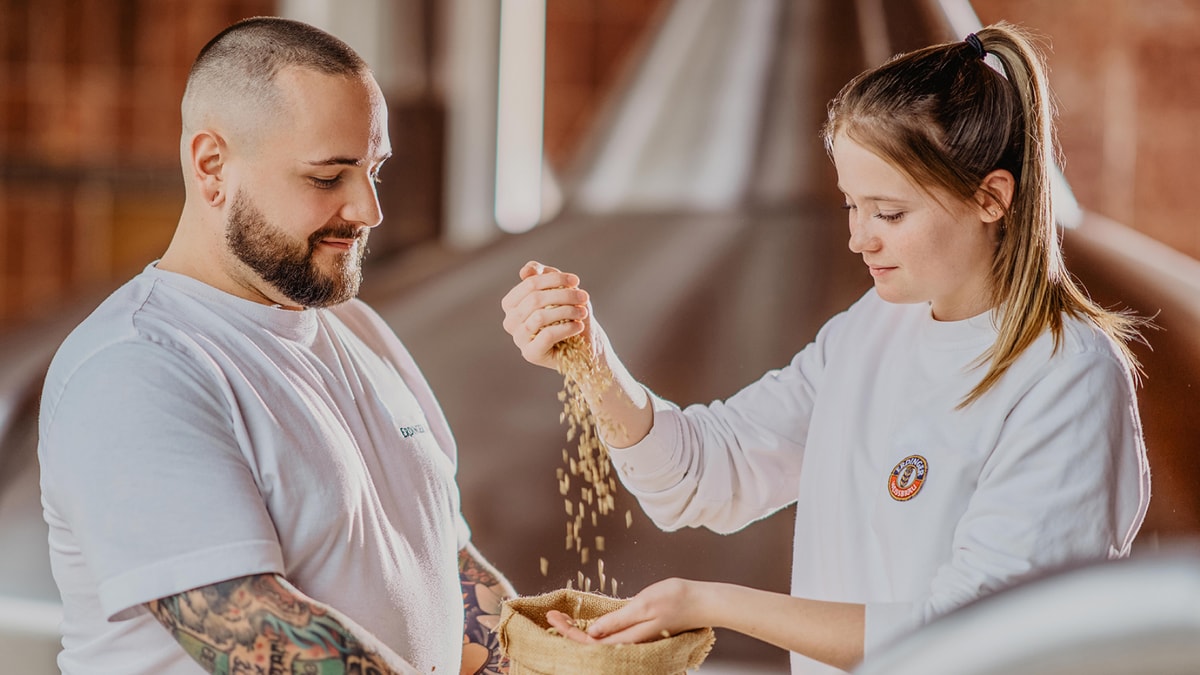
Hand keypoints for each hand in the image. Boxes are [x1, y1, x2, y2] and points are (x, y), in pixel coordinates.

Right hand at [500, 261, 594, 370]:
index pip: (529, 283)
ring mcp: (519, 339)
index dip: (554, 278)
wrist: (584, 345)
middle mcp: (510, 321)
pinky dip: (567, 328)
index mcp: (512, 304)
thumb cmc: (570, 314)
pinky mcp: (530, 354)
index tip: (576, 281)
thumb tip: (525, 271)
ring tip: (583, 312)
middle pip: (535, 299)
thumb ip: (543, 275)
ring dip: (567, 311)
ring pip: (539, 317)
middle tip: (584, 297)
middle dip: (564, 295)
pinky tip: (579, 326)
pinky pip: (547, 335)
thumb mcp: (560, 289)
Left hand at [549, 578, 711, 645]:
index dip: (568, 632)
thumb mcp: (643, 604)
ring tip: (563, 621)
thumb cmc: (676, 599)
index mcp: (630, 638)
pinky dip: (596, 632)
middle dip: (569, 632)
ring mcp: (637, 640)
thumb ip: (618, 620)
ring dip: (580, 633)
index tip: (553, 617)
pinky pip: (613, 639)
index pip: (590, 643)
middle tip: (552, 616)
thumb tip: (592, 632)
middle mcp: (631, 644)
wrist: (703, 602)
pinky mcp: (641, 635)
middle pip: (592, 646)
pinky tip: (589, 625)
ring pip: (601, 644)